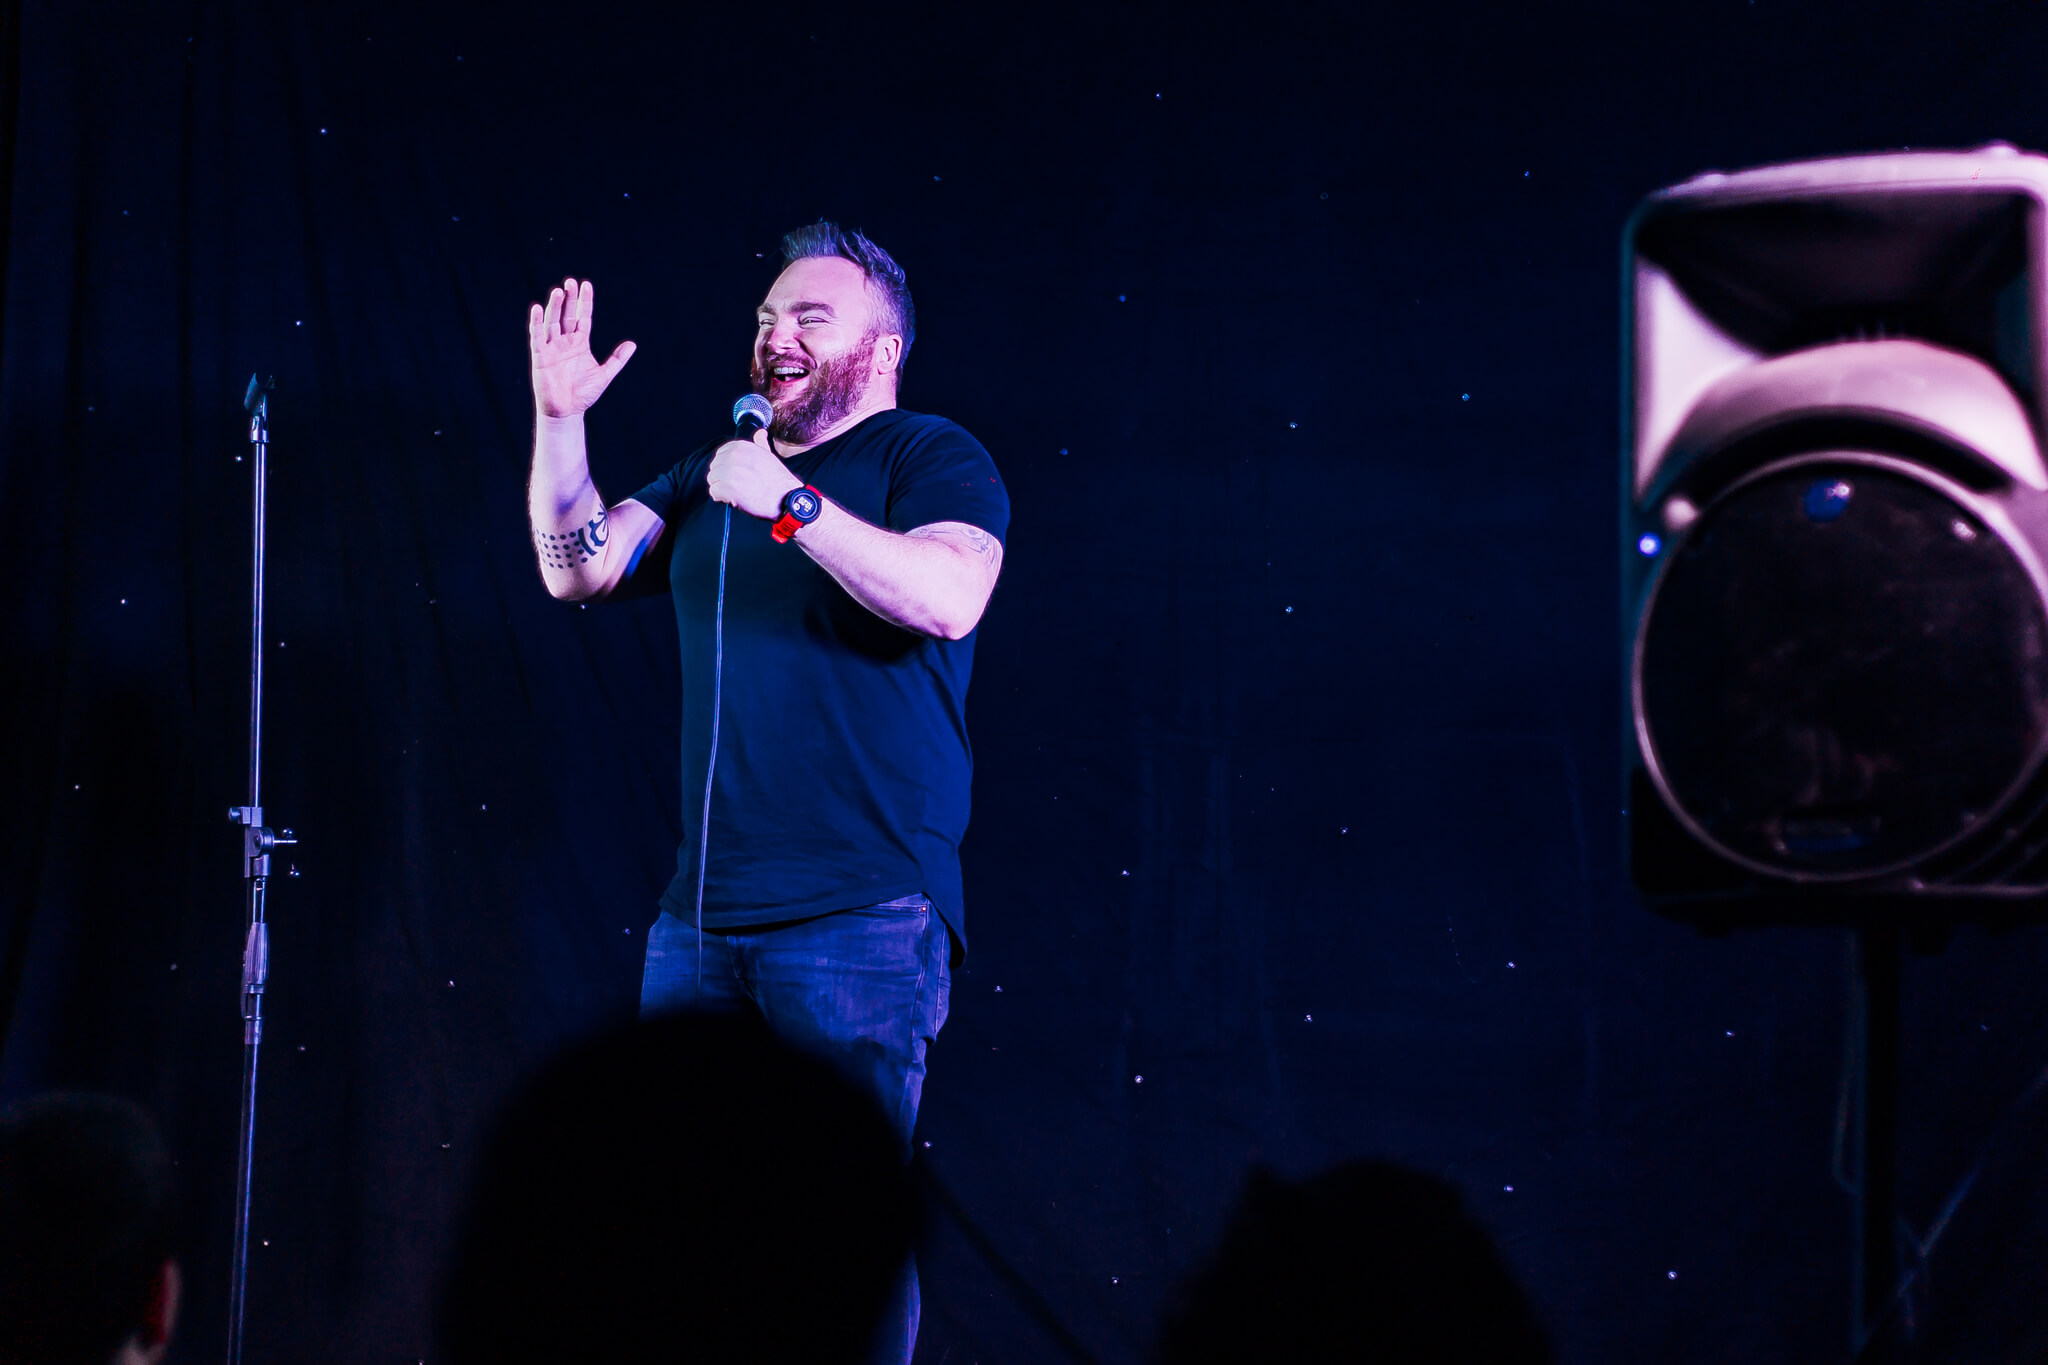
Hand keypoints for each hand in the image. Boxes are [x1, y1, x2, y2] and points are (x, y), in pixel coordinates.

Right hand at [529, 277, 635, 418]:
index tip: (586, 285)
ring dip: (554, 306)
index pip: (582, 317)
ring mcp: (552, 347)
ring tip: (558, 291)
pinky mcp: (540, 356)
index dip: (584, 302)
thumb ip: (617, 359)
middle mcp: (565, 342)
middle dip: (568, 299)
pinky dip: (536, 323)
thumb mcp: (604, 374)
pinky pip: (537, 336)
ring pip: (552, 322)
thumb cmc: (583, 394)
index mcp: (580, 343)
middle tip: (570, 282)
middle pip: (566, 315)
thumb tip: (632, 344)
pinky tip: (537, 309)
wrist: (567, 412)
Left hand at [706, 428, 803, 519]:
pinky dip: (722, 498)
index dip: (727, 467)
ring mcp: (729, 472)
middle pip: (715, 467)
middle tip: (740, 486)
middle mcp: (733, 456)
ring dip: (722, 488)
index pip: (720, 454)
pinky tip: (736, 499)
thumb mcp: (769, 455)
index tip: (738, 474)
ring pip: (712, 480)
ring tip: (738, 492)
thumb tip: (760, 432)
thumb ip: (760, 443)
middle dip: (723, 478)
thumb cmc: (777, 480)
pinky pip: (714, 492)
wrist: (785, 499)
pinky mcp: (726, 488)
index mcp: (741, 446)